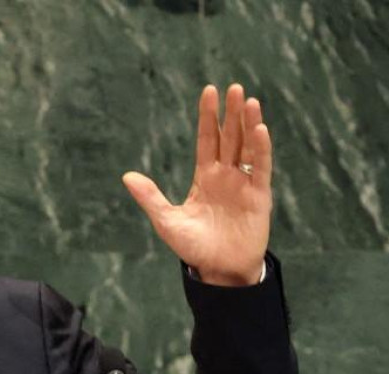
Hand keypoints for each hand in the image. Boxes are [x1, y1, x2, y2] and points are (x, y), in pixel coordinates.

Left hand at [123, 84, 271, 286]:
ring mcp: (243, 184)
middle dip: (232, 113)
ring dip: (249, 125)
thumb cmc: (194, 247)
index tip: (209, 91)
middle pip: (230, 138)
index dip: (209, 116)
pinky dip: (261, 150)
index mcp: (205, 177)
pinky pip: (261, 169)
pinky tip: (260, 130)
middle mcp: (226, 176)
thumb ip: (150, 197)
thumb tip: (127, 175)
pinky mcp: (259, 197)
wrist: (218, 271)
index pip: (208, 139)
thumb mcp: (167, 221)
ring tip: (249, 100)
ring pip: (248, 148)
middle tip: (234, 87)